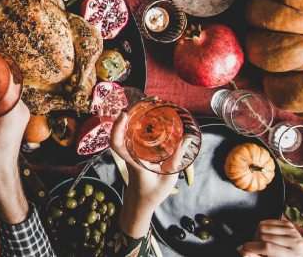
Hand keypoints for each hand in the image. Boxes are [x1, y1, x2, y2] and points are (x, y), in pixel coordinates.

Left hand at [109, 112, 180, 237]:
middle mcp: (129, 154)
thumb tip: (186, 139)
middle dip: (129, 113)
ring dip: (134, 116)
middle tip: (146, 100)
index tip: (124, 114)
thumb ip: (176, 160)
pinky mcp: (134, 152)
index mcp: (133, 161)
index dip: (117, 129)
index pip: (117, 144)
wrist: (141, 202)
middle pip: (120, 131)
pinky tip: (149, 115)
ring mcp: (130, 152)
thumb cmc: (152, 193)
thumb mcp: (168, 178)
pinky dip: (138, 123)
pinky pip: (132, 135)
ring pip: (126, 131)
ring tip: (150, 103)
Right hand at [239, 219, 302, 256]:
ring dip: (257, 235)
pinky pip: (266, 221)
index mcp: (290, 255)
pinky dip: (262, 228)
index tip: (244, 248)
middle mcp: (294, 242)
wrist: (302, 254)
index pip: (268, 247)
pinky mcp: (288, 224)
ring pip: (263, 227)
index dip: (253, 247)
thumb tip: (242, 250)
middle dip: (255, 241)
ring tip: (262, 242)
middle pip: (263, 236)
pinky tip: (266, 236)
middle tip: (257, 248)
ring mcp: (292, 231)